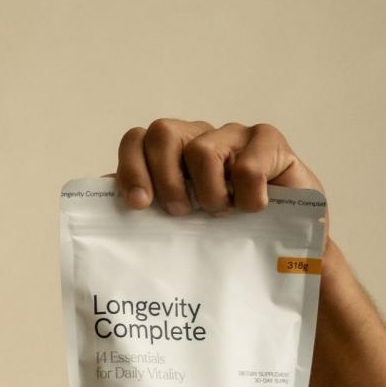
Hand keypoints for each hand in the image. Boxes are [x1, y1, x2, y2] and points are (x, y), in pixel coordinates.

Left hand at [112, 118, 328, 240]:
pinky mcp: (270, 142)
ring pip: (202, 149)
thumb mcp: (176, 223)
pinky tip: (254, 209)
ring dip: (209, 192)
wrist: (284, 254)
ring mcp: (234, 136)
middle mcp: (198, 137)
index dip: (131, 169)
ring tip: (222, 213)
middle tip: (179, 212)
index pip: (136, 140)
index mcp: (170, 153)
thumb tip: (101, 192)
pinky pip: (247, 163)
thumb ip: (144, 204)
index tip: (137, 205)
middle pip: (161, 132)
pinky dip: (247, 194)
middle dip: (164, 178)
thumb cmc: (224, 236)